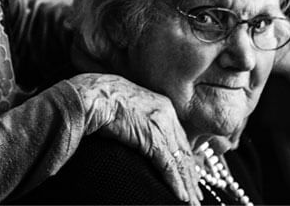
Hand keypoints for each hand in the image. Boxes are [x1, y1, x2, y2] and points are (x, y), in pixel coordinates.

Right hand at [67, 73, 201, 204]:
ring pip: (180, 161)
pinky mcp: (153, 138)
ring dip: (186, 184)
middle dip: (190, 176)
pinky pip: (168, 166)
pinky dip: (176, 184)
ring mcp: (162, 126)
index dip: (185, 159)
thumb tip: (136, 136)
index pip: (179, 139)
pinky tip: (181, 197)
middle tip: (196, 195)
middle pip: (184, 151)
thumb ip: (139, 123)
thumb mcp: (128, 110)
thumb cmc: (102, 100)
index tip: (190, 176)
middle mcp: (168, 114)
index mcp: (162, 106)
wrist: (93, 94)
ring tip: (192, 202)